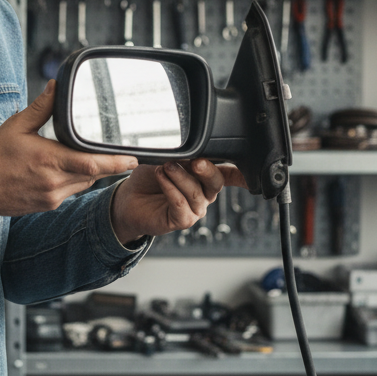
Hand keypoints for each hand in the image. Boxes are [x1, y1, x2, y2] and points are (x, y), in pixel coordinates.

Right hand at [0, 80, 138, 218]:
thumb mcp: (15, 127)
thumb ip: (40, 108)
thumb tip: (55, 87)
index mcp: (49, 160)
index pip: (91, 164)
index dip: (115, 162)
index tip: (133, 158)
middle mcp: (54, 182)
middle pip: (93, 175)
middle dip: (110, 166)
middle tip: (127, 157)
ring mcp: (52, 197)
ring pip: (84, 184)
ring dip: (92, 172)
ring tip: (97, 159)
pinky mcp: (48, 205)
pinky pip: (71, 192)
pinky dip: (76, 180)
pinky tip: (69, 169)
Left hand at [110, 159, 244, 245]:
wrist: (129, 198)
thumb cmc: (150, 178)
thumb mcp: (165, 160)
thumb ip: (180, 157)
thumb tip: (189, 154)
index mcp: (205, 178)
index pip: (230, 174)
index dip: (242, 174)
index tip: (247, 171)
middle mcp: (205, 195)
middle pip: (215, 182)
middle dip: (206, 170)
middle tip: (193, 162)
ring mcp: (195, 209)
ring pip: (195, 193)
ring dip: (180, 177)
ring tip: (165, 167)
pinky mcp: (182, 220)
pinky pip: (180, 204)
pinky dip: (170, 189)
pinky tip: (161, 177)